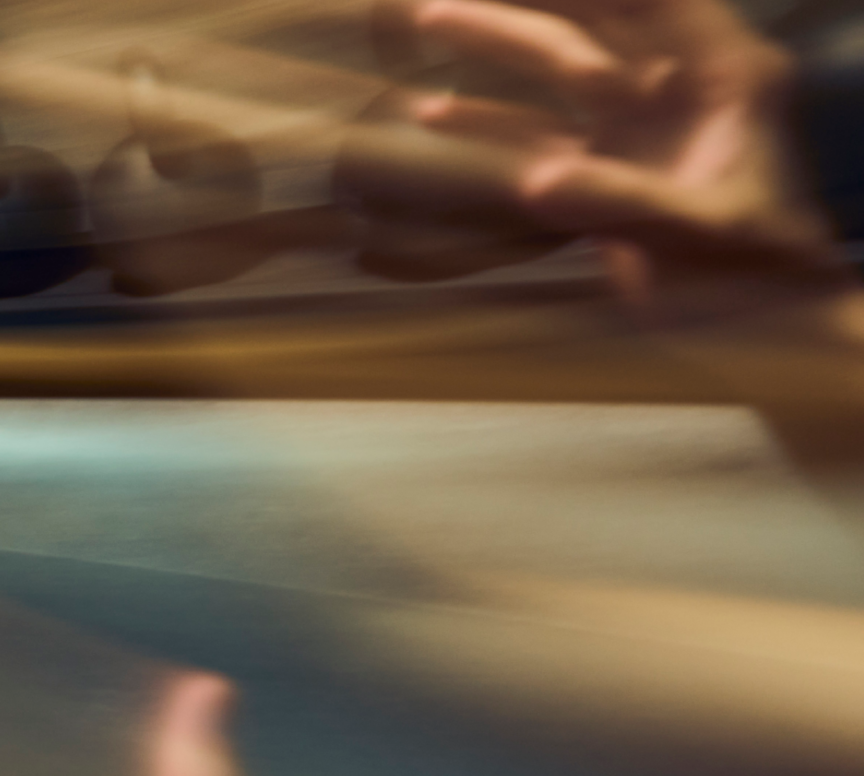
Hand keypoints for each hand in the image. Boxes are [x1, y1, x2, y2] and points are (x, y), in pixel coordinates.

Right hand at [412, 0, 852, 312]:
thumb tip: (534, 183)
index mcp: (725, 77)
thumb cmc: (752, 279)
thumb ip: (623, 203)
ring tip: (430, 17)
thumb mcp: (698, 236)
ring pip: (560, 65)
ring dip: (497, 41)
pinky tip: (432, 114)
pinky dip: (488, 120)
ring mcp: (639, 127)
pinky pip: (538, 130)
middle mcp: (680, 88)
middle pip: (596, 20)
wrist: (761, 329)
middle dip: (528, 2)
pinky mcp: (606, 168)